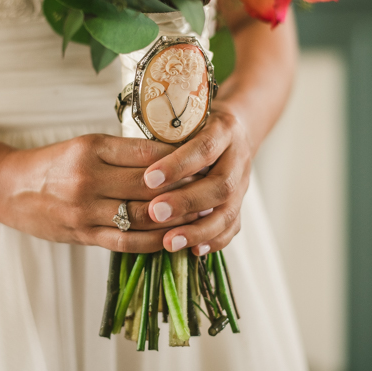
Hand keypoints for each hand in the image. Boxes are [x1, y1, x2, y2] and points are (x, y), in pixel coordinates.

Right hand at [0, 134, 202, 251]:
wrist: (10, 188)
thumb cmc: (54, 163)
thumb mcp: (86, 145)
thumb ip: (123, 152)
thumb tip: (171, 156)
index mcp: (92, 149)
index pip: (148, 153)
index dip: (181, 158)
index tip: (205, 158)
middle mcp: (88, 178)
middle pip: (150, 186)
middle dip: (186, 189)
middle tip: (213, 188)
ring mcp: (85, 210)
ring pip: (143, 216)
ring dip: (176, 218)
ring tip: (201, 215)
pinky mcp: (83, 234)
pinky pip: (126, 242)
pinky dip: (153, 242)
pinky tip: (173, 239)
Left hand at [142, 104, 252, 255]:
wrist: (234, 131)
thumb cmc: (198, 126)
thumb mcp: (186, 120)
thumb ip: (166, 136)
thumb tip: (129, 160)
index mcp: (223, 131)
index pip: (203, 147)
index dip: (178, 165)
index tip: (149, 179)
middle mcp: (237, 158)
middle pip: (220, 185)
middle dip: (186, 201)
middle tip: (154, 212)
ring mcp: (242, 184)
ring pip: (228, 212)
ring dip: (198, 230)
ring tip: (170, 241)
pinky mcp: (241, 203)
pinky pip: (232, 227)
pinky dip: (213, 240)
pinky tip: (193, 250)